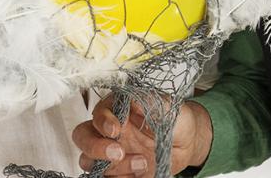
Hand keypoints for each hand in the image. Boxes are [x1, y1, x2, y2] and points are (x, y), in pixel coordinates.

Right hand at [72, 95, 212, 176]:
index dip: (102, 121)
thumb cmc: (174, 119)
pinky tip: (140, 172)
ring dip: (114, 167)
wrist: (187, 142)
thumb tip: (131, 100)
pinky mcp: (118, 172)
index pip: (97, 113)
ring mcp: (110, 153)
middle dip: (95, 147)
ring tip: (142, 162)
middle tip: (118, 153)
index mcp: (118, 109)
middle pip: (82, 137)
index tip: (116, 129)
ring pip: (90, 162)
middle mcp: (109, 131)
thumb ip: (148, 102)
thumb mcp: (167, 106)